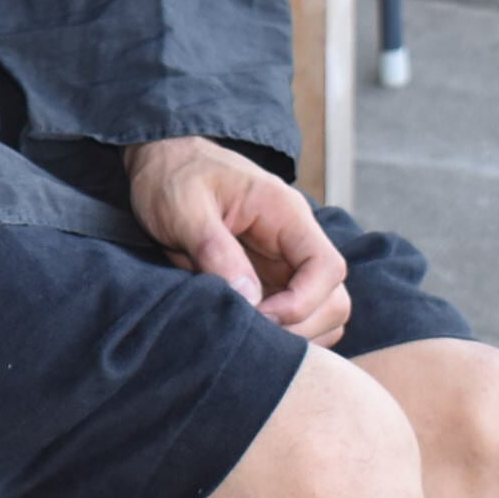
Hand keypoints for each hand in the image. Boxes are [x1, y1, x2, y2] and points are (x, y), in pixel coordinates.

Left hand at [124, 136, 349, 346]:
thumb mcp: (184, 208)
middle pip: (334, 297)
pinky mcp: (267, 278)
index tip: (259, 316)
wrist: (163, 161)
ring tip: (247, 336)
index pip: (327, 268)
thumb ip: (215, 250)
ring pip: (321, 311)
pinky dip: (281, 332)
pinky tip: (245, 332)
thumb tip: (247, 298)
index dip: (302, 303)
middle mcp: (294, 240)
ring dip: (294, 334)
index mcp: (284, 214)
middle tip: (251, 335)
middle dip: (301, 326)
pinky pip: (294, 314)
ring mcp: (284, 262)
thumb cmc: (174, 177)